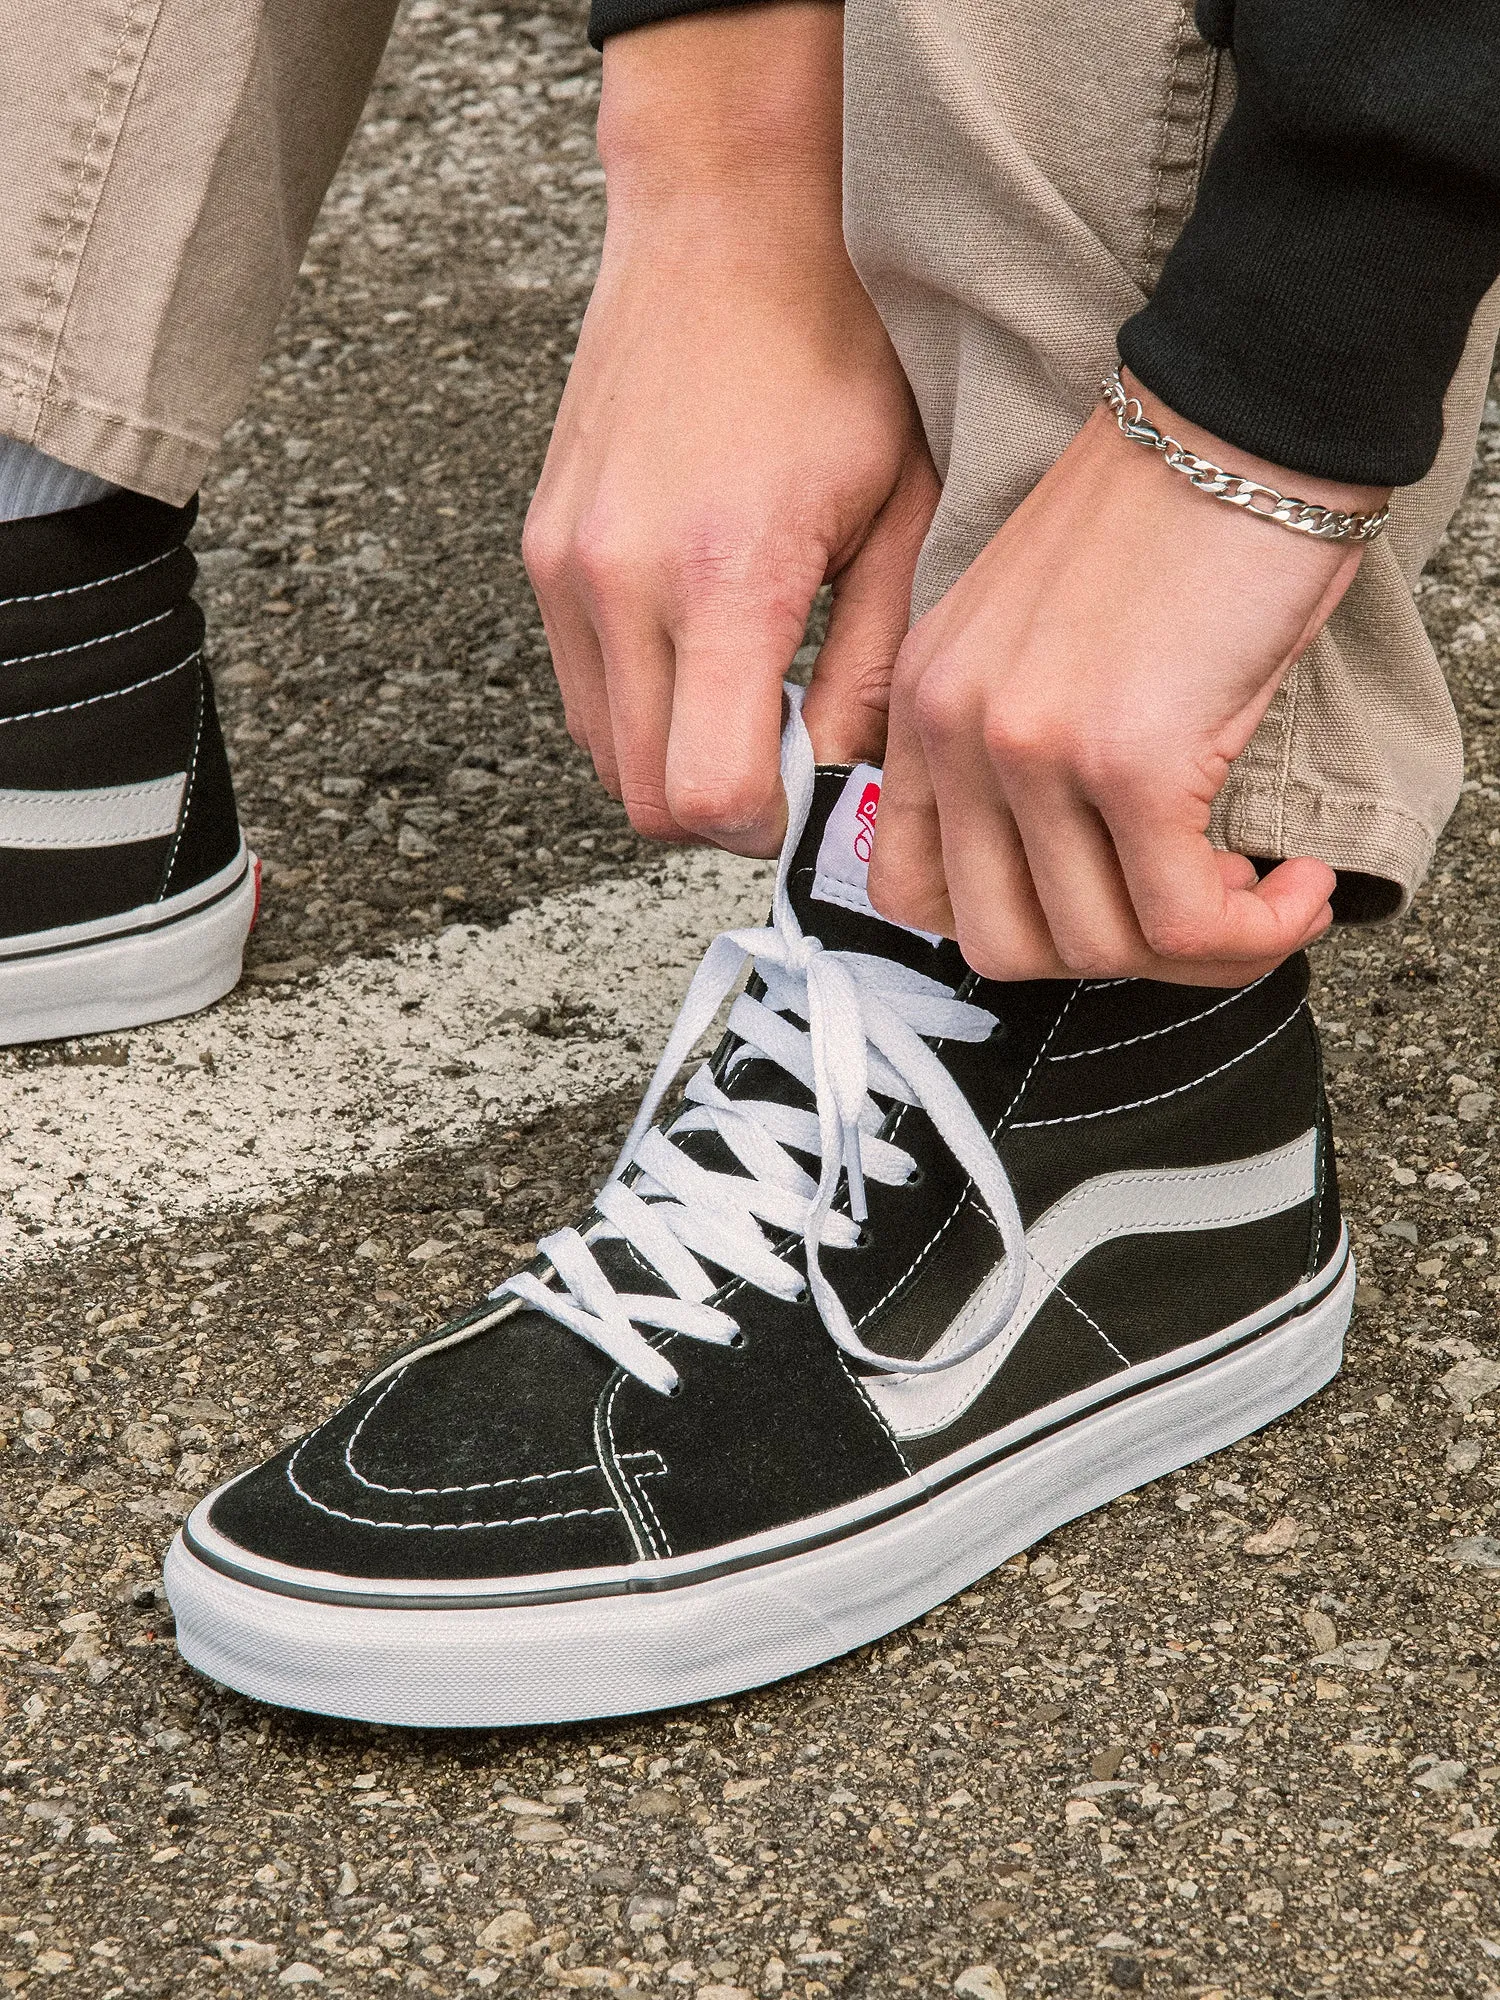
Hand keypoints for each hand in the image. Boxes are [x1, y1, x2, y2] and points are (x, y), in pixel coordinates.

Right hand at [523, 5, 937, 857]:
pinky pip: (579, 686)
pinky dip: (634, 707)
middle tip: (786, 764)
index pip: (706, 793)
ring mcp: (566, 563)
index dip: (763, 827)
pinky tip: (699, 656)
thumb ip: (877, 664)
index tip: (810, 797)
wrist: (726, 223)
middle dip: (719, 810)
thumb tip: (846, 777)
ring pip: (599, 753)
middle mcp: (622, 578)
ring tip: (746, 704)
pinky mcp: (542, 546)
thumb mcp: (904, 511)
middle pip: (643, 796)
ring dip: (671, 763)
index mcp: (726, 577)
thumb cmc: (837, 352)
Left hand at [867, 373, 1390, 983]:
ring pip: (1096, 949)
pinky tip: (1298, 887)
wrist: (1248, 415)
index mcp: (920, 698)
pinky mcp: (1130, 758)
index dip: (1014, 928)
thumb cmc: (1168, 521)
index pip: (907, 893)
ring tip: (1259, 892)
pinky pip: (1183, 921)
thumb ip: (1009, 748)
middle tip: (1193, 912)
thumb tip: (1067, 878)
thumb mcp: (1037, 636)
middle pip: (1001, 945)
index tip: (1099, 903)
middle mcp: (955, 727)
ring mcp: (1032, 746)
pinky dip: (1256, 931)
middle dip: (1109, 957)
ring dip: (1198, 950)